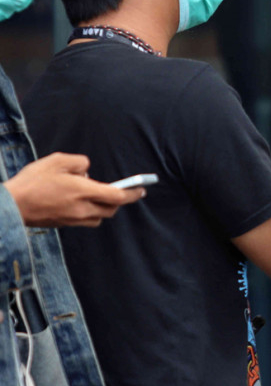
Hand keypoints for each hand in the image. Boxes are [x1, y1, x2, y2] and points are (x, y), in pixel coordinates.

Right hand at [4, 153, 143, 226]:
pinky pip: (84, 220)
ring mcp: (72, 220)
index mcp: (84, 192)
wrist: (10, 206)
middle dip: (119, 201)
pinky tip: (78, 201)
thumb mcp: (57, 161)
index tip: (142, 190)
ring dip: (103, 208)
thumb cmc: (32, 181)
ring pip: (98, 217)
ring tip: (96, 195)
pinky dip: (88, 212)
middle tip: (121, 191)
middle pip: (111, 210)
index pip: (117, 196)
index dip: (133, 194)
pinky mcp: (62, 225)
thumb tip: (87, 172)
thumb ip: (79, 163)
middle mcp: (82, 209)